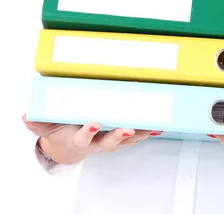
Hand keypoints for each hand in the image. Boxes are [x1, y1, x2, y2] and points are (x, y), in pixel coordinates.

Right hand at [23, 114, 161, 164]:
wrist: (70, 145)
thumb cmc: (62, 130)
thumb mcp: (47, 126)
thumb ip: (38, 122)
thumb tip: (26, 116)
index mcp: (79, 139)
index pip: (83, 138)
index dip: (88, 132)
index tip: (93, 123)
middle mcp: (96, 143)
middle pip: (108, 142)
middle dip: (117, 136)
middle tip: (126, 128)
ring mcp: (109, 141)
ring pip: (125, 140)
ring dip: (138, 134)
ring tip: (151, 127)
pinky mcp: (119, 138)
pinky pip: (135, 136)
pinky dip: (147, 132)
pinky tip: (159, 126)